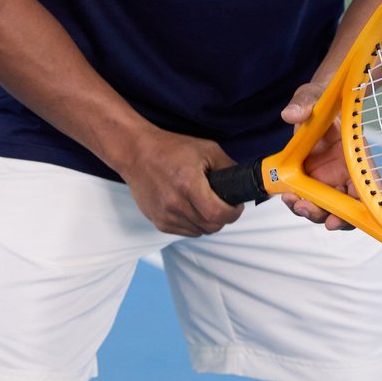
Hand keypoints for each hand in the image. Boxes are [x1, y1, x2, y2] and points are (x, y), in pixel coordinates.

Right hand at [119, 125, 243, 237]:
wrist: (137, 153)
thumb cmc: (171, 148)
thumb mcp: (206, 149)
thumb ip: (228, 167)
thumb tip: (244, 183)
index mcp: (188, 183)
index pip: (218, 214)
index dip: (233, 213)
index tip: (236, 206)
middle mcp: (175, 203)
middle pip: (211, 227)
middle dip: (222, 217)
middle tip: (223, 203)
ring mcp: (165, 215)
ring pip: (199, 232)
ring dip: (208, 222)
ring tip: (205, 203)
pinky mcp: (159, 222)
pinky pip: (185, 232)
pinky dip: (193, 223)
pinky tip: (190, 206)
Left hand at [280, 82, 355, 230]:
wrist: (312, 104)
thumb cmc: (321, 100)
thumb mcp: (312, 96)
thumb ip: (303, 104)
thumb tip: (292, 113)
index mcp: (355, 154)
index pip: (367, 187)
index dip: (360, 208)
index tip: (340, 217)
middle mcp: (346, 172)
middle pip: (347, 206)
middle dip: (328, 214)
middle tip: (306, 207)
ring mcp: (330, 178)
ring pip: (327, 208)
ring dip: (311, 211)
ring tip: (294, 201)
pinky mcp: (313, 181)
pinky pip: (310, 200)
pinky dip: (300, 203)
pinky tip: (288, 195)